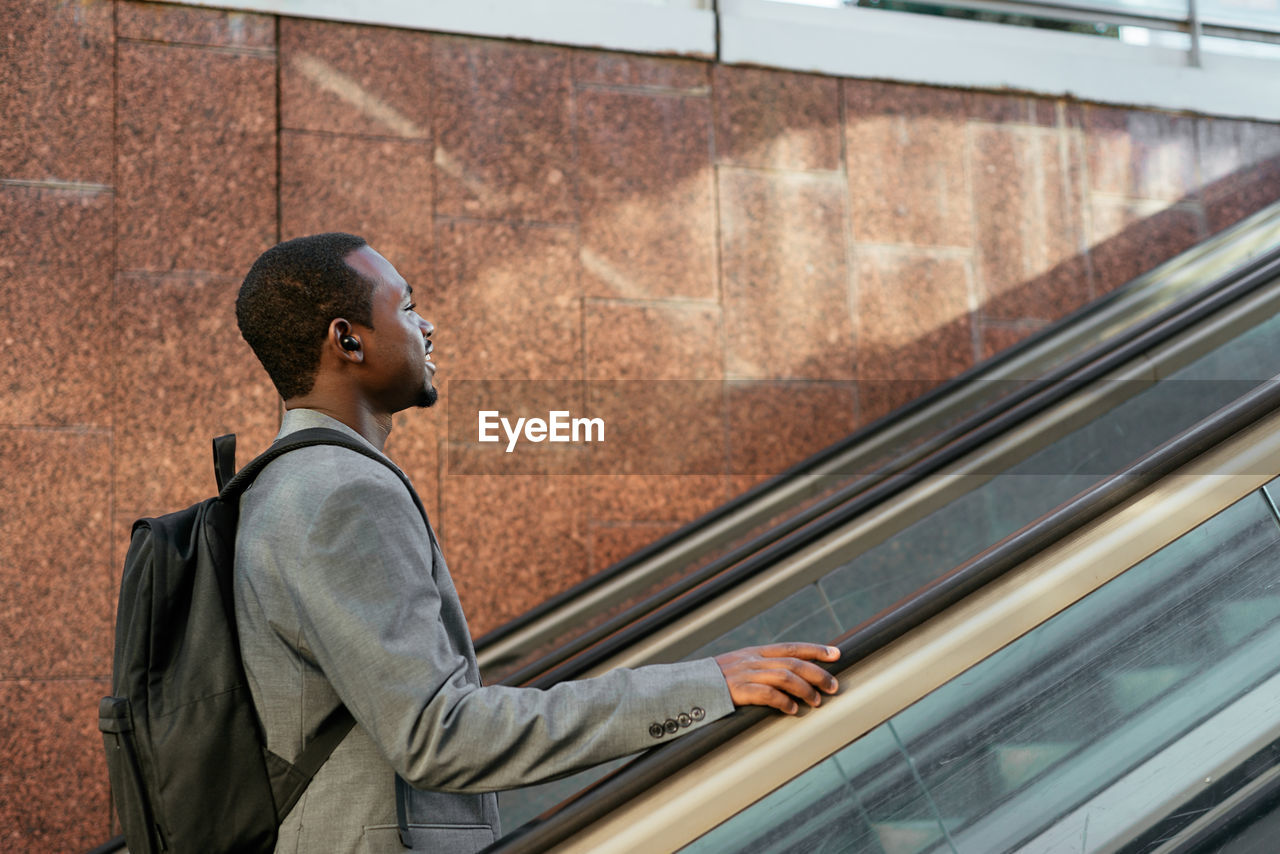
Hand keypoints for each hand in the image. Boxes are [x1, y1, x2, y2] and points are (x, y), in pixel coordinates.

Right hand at [714, 643, 840, 714]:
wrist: (682, 686)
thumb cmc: (710, 682)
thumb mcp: (735, 668)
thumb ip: (757, 670)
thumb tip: (784, 679)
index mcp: (754, 652)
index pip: (791, 647)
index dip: (815, 650)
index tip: (836, 653)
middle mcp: (752, 660)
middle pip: (793, 662)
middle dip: (817, 673)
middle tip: (834, 686)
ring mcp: (744, 674)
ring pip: (784, 676)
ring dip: (805, 689)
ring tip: (817, 702)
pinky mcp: (737, 690)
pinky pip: (766, 693)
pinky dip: (783, 701)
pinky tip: (792, 710)